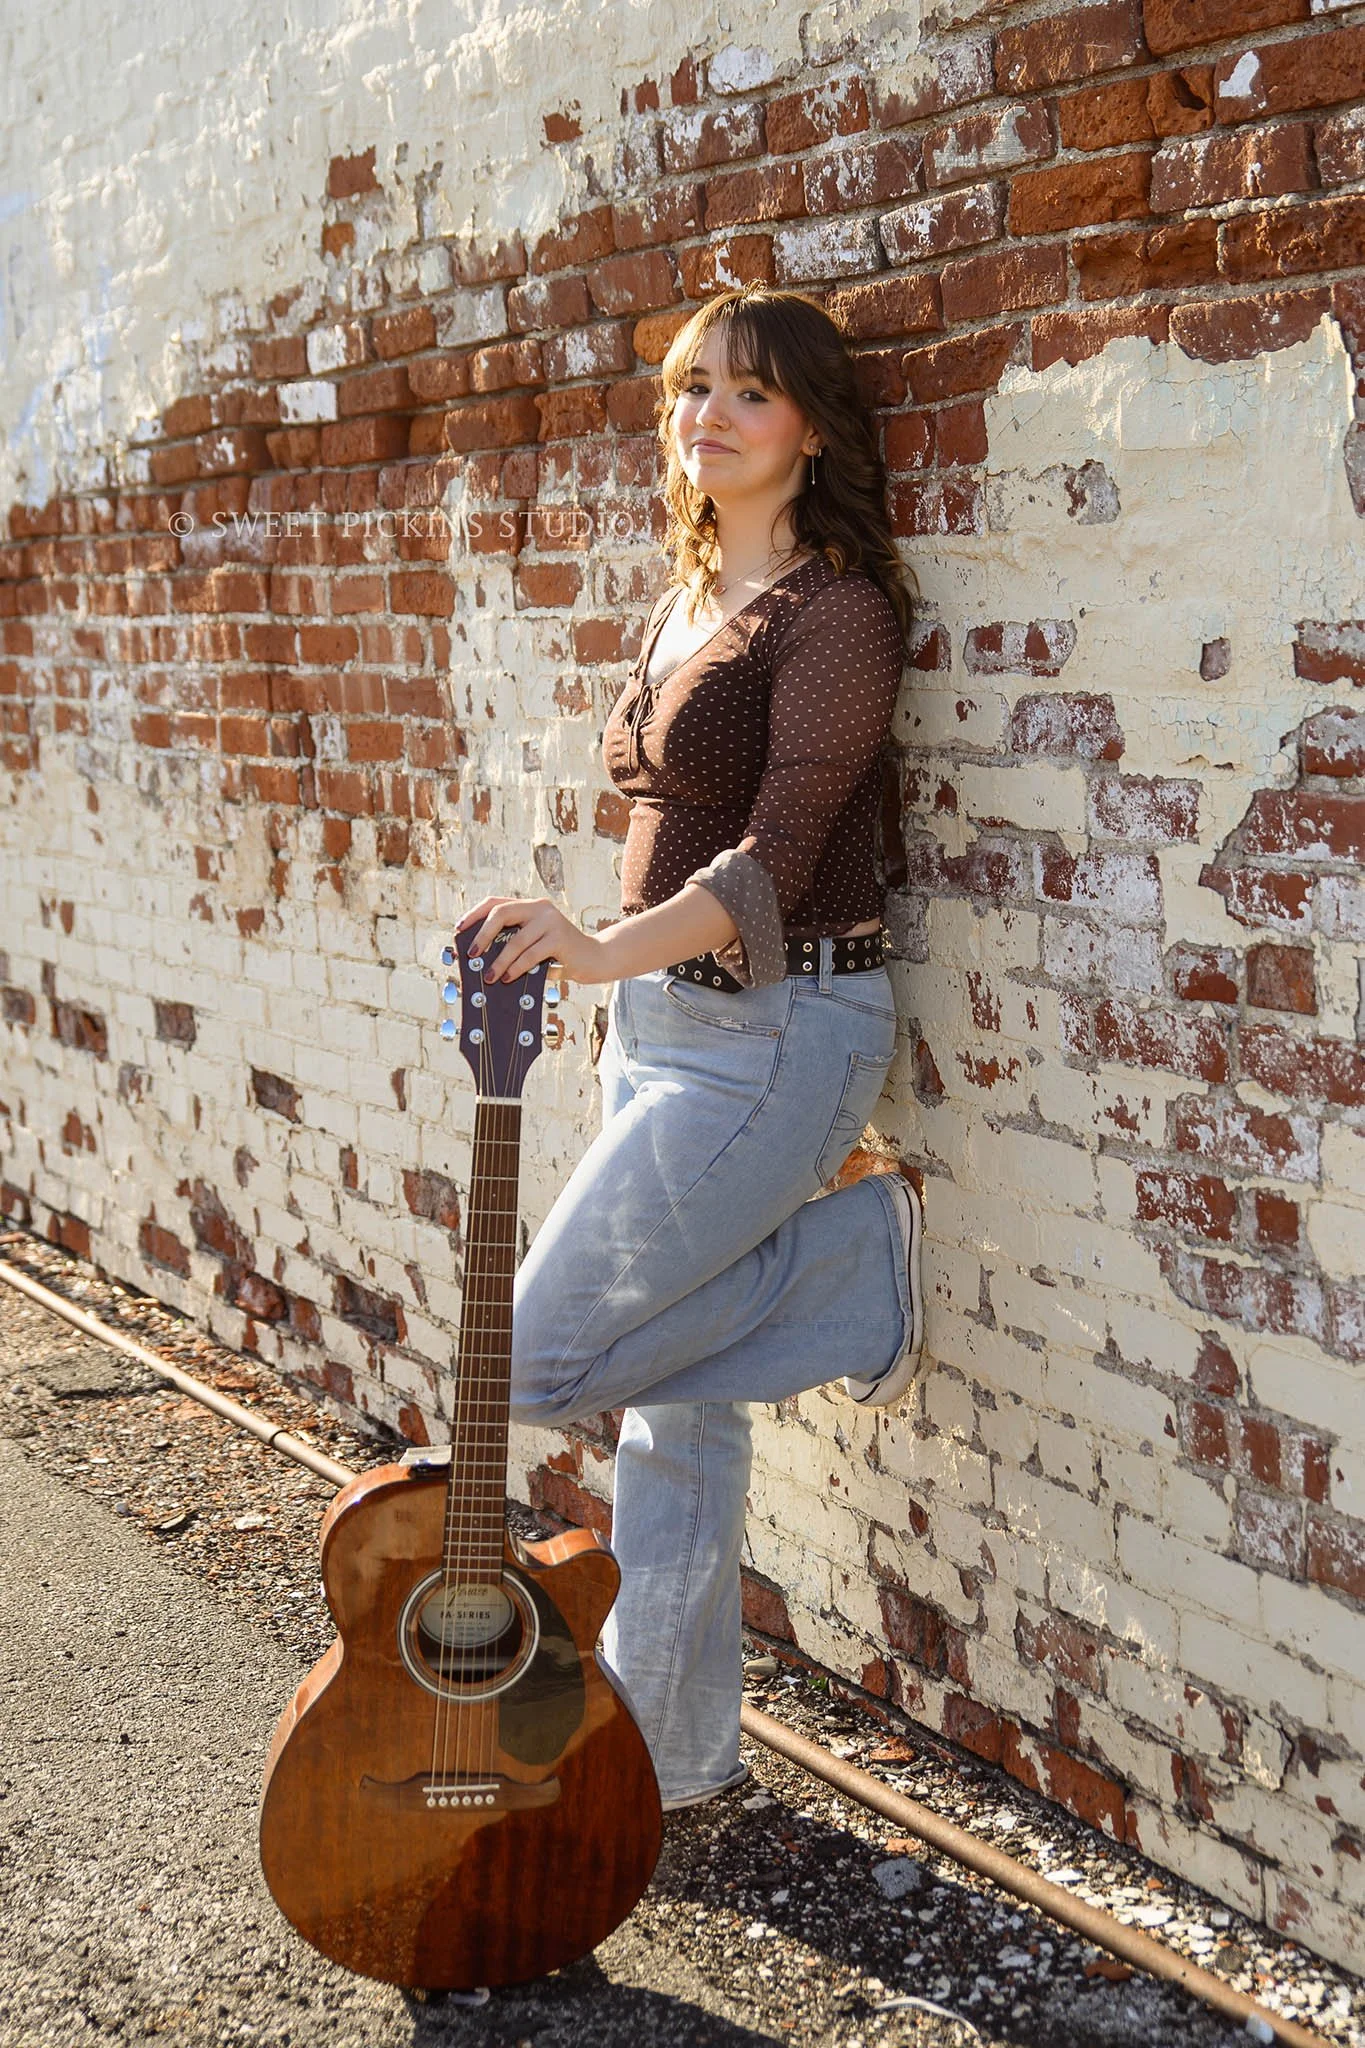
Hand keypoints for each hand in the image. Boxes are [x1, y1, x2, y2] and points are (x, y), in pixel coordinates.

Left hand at [455, 895, 608, 983]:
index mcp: (530, 906)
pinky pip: (531, 954)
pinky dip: (517, 968)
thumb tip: (480, 957)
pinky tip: (509, 977)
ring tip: (491, 976)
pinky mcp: (560, 938)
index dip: (474, 914)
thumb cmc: (559, 955)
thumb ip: (513, 943)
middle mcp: (540, 908)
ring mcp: (551, 921)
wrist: (594, 958)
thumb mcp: (534, 944)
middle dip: (482, 934)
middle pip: (501, 913)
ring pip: (515, 940)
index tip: (459, 929)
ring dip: (499, 961)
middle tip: (472, 954)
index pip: (496, 902)